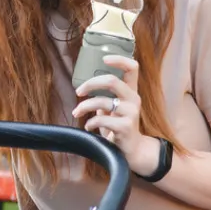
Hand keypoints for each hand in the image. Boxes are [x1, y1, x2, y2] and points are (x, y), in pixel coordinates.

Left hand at [71, 55, 158, 175]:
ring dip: (84, 107)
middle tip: (78, 91)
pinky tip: (88, 127)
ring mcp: (131, 113)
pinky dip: (90, 123)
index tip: (104, 59)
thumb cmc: (118, 126)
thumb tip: (85, 86)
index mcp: (131, 91)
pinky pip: (101, 119)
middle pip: (112, 81)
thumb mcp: (113, 108)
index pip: (132, 68)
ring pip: (102, 102)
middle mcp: (133, 99)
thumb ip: (104, 96)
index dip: (119, 59)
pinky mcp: (126, 127)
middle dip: (90, 84)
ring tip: (77, 113)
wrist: (131, 150)